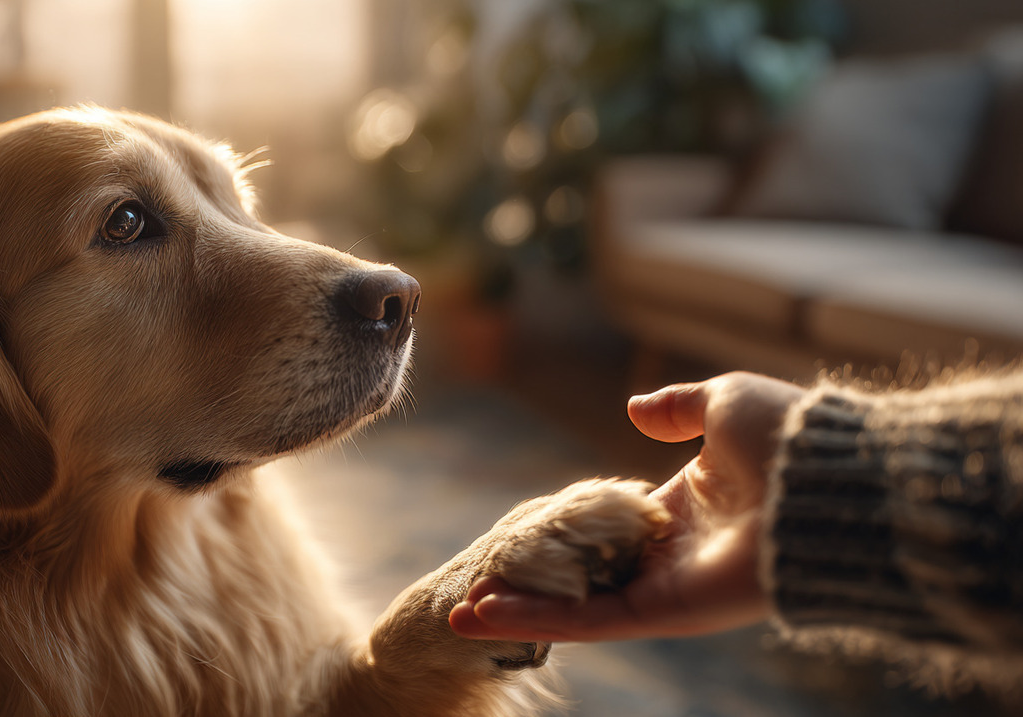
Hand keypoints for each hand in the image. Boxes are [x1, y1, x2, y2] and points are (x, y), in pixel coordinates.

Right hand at [449, 371, 805, 642]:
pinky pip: (594, 620)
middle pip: (584, 576)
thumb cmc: (785, 436)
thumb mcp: (722, 401)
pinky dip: (541, 620)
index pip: (608, 527)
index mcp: (684, 505)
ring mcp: (668, 586)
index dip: (560, 533)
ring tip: (462, 614)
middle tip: (476, 588)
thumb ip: (677, 408)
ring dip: (520, 612)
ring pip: (580, 606)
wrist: (826, 479)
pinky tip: (489, 615)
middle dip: (529, 585)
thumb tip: (634, 410)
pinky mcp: (668, 611)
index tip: (516, 538)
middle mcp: (672, 553)